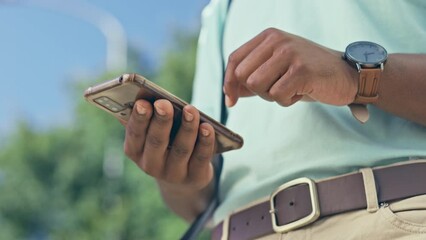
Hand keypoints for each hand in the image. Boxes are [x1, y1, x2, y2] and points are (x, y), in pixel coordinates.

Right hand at [123, 99, 214, 191]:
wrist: (182, 178)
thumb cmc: (165, 143)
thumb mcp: (152, 134)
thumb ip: (149, 117)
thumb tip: (146, 95)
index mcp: (135, 150)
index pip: (134, 134)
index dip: (139, 119)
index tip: (143, 103)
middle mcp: (151, 165)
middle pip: (157, 142)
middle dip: (161, 121)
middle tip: (164, 103)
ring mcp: (173, 174)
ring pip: (181, 149)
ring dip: (187, 128)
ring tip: (190, 110)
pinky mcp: (195, 177)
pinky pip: (200, 158)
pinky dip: (205, 142)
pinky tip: (208, 127)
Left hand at [223, 28, 357, 106]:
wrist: (347, 75)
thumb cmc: (309, 74)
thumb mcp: (278, 69)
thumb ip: (253, 76)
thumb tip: (229, 92)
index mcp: (268, 36)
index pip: (234, 59)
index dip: (228, 83)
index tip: (231, 100)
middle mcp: (276, 40)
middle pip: (243, 76)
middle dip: (257, 91)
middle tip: (279, 89)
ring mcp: (289, 53)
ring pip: (257, 86)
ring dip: (272, 96)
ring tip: (291, 88)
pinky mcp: (301, 70)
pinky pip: (277, 96)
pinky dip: (287, 101)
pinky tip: (301, 92)